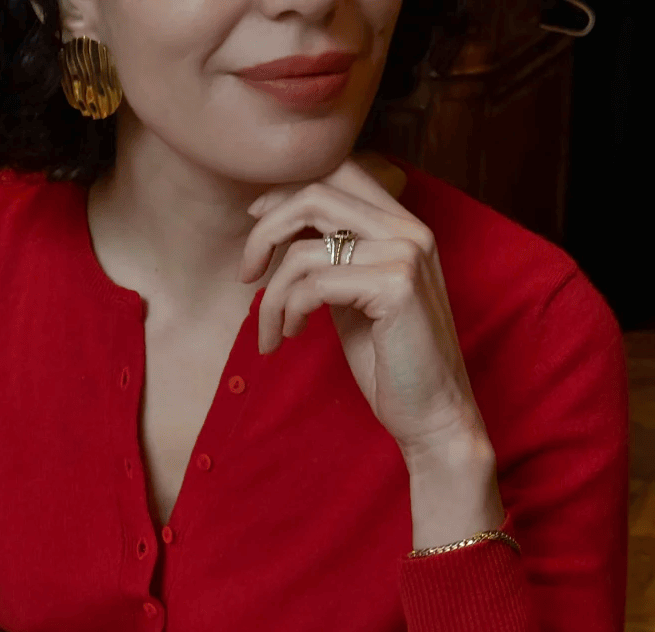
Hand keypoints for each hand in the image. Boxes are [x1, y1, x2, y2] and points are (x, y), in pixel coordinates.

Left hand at [241, 157, 490, 468]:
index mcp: (402, 227)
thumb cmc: (390, 363)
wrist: (432, 413)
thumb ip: (333, 261)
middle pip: (315, 195)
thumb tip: (284, 237)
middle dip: (265, 232)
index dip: (287, 190)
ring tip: (273, 330)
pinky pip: (314, 285)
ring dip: (272, 296)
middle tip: (245, 276)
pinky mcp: (396, 287)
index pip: (339, 171)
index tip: (255, 219)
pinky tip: (290, 337)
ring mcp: (405, 254)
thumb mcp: (355, 299)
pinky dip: (288, 312)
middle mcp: (409, 230)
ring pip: (305, 251)